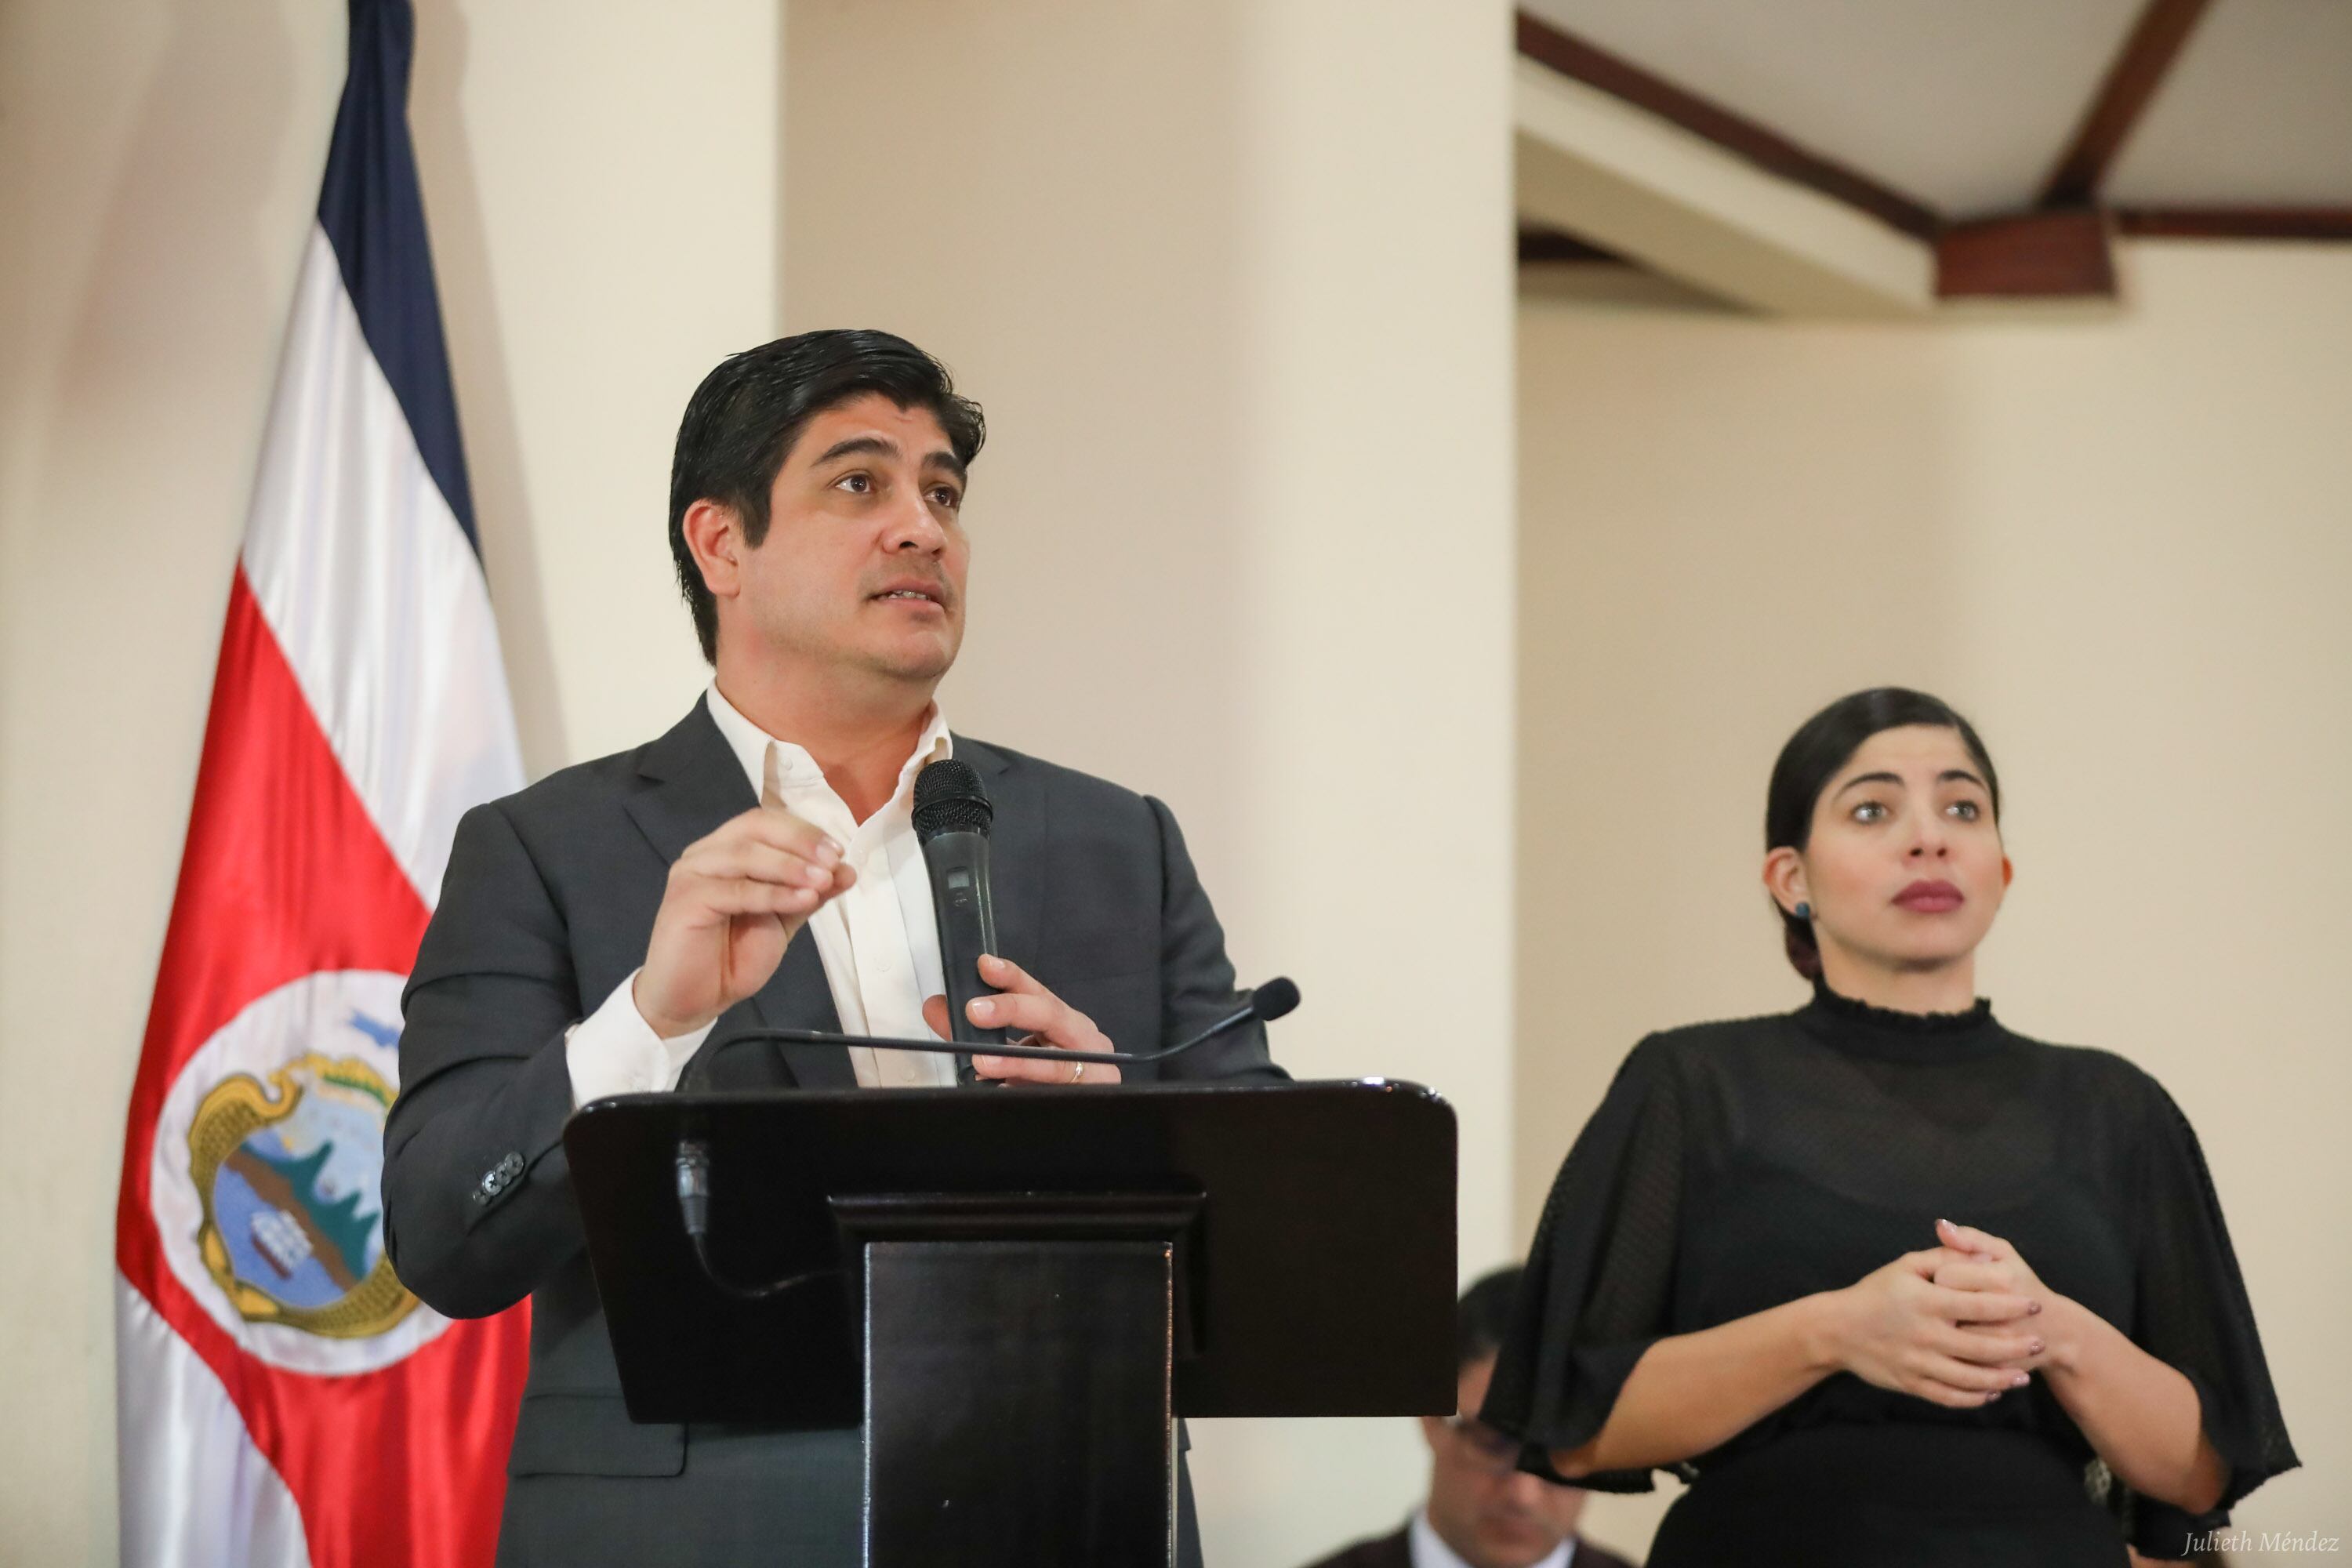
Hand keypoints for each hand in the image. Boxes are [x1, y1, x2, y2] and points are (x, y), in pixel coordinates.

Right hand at [633, 805, 854, 1037]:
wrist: (694, 1000)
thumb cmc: (733, 956)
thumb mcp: (783, 919)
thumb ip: (810, 892)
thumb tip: (847, 869)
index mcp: (726, 850)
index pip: (766, 822)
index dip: (804, 832)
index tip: (838, 851)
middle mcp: (705, 853)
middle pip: (755, 828)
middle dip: (800, 842)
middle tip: (833, 861)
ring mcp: (692, 873)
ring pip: (746, 855)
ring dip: (790, 866)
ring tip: (823, 882)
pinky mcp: (685, 899)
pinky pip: (736, 890)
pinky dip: (773, 893)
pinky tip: (803, 900)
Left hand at [920, 953, 1121, 1084]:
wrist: (1086, 1121)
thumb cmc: (1049, 1077)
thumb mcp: (1013, 1050)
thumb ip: (975, 1031)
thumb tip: (936, 1007)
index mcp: (1064, 1021)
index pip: (1037, 992)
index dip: (1012, 978)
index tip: (984, 965)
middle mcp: (1082, 1038)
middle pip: (1052, 1016)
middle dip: (1012, 1010)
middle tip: (975, 1011)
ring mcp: (1092, 1069)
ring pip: (1054, 1062)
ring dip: (1016, 1062)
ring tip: (984, 1062)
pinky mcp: (1090, 1096)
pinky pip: (1055, 1095)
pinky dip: (1027, 1092)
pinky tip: (1006, 1093)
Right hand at [1823, 1245, 2044, 1408]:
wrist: (1835, 1329)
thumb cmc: (1875, 1292)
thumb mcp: (1905, 1266)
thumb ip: (1944, 1258)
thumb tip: (1984, 1256)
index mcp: (1926, 1301)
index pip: (1979, 1304)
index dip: (2011, 1305)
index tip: (2033, 1304)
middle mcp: (1925, 1334)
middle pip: (1983, 1346)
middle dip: (2017, 1346)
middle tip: (2039, 1342)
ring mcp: (1918, 1363)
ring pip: (1972, 1378)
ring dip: (2002, 1378)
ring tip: (2023, 1375)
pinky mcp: (1912, 1384)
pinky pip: (1950, 1397)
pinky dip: (1975, 1398)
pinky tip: (1991, 1392)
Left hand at [1934, 1218, 2069, 1373]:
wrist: (2056, 1331)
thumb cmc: (2021, 1284)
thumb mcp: (2003, 1253)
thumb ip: (1971, 1239)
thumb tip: (1940, 1226)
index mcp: (2000, 1279)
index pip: (1945, 1276)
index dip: (1940, 1277)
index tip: (1945, 1279)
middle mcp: (2002, 1313)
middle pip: (1944, 1308)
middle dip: (1939, 1305)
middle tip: (1945, 1303)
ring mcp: (2000, 1346)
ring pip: (1949, 1338)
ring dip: (1944, 1331)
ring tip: (1950, 1323)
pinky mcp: (1997, 1369)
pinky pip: (1960, 1362)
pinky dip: (1952, 1355)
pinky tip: (1954, 1346)